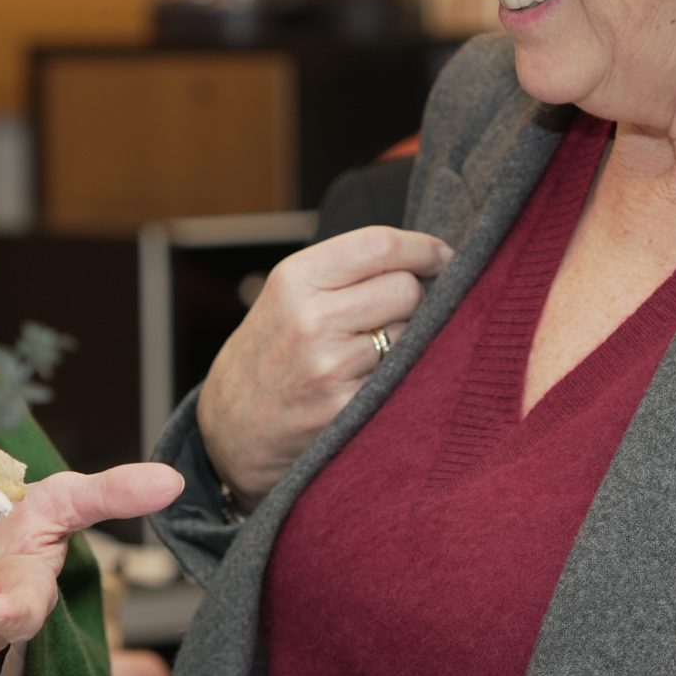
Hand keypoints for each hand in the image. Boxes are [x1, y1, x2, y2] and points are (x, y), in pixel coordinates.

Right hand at [195, 225, 452, 505]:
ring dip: (406, 342)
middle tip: (392, 316)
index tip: (443, 256)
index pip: (381, 245)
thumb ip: (346, 272)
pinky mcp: (347, 409)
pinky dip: (398, 378)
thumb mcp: (288, 296)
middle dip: (412, 299)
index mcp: (295, 280)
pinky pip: (403, 377)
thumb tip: (431, 257)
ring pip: (411, 334)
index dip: (424, 248)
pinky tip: (370, 385)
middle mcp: (311, 319)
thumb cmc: (271, 353)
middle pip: (406, 288)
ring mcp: (330, 367)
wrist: (232, 430)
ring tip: (368, 356)